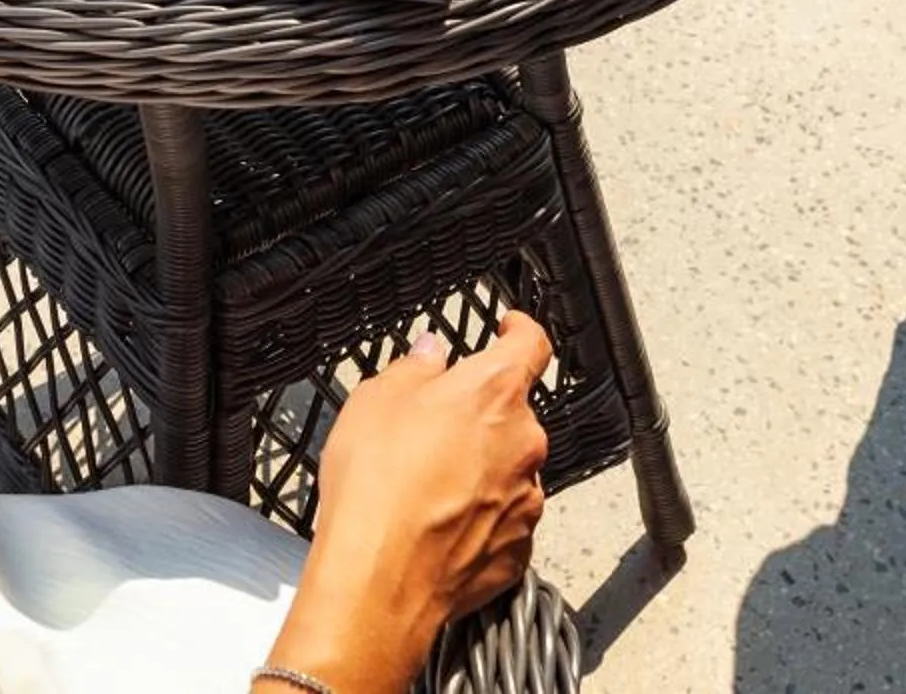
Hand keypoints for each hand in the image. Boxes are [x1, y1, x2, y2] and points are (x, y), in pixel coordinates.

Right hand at [257, 312, 551, 693]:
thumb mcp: (375, 400)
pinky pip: (503, 521)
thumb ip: (414, 369)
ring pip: (509, 469)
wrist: (378, 579)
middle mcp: (524, 443)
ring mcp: (527, 500)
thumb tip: (430, 356)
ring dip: (479, 470)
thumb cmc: (375, 487)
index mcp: (494, 392)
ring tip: (424, 488)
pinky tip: (436, 525)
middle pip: (513, 414)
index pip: (530, 343)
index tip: (511, 326)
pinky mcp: (518, 550)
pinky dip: (478, 518)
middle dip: (478, 417)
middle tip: (431, 429)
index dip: (520, 329)